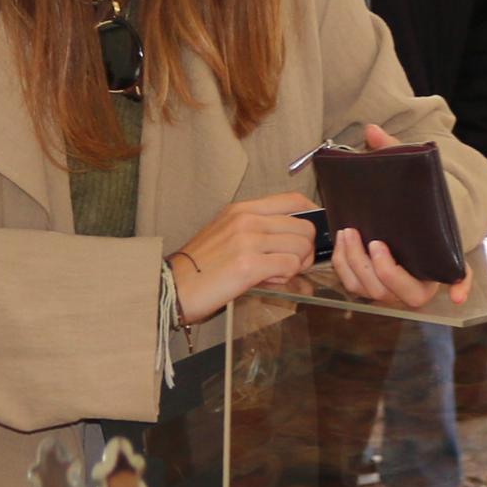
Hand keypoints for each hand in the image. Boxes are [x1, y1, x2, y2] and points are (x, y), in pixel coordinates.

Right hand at [168, 193, 324, 323]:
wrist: (174, 286)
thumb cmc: (200, 265)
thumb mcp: (227, 233)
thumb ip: (259, 229)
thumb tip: (296, 237)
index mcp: (242, 209)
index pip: (294, 200)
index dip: (312, 216)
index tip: (310, 234)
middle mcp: (247, 219)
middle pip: (304, 226)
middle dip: (305, 249)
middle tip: (292, 264)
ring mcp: (248, 240)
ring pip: (301, 246)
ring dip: (296, 265)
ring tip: (275, 273)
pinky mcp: (249, 265)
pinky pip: (290, 266)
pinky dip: (285, 276)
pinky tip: (268, 279)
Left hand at [316, 125, 466, 308]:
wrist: (393, 215)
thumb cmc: (408, 202)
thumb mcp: (406, 176)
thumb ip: (394, 152)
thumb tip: (371, 129)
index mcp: (441, 258)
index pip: (459, 275)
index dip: (461, 285)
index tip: (457, 294)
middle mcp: (420, 280)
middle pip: (405, 291)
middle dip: (385, 271)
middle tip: (373, 242)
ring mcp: (394, 288)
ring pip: (375, 291)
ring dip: (358, 266)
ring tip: (349, 234)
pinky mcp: (370, 286)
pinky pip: (355, 286)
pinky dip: (345, 268)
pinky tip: (342, 244)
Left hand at [323, 226, 461, 310]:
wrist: (425, 246)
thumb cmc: (438, 253)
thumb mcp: (456, 262)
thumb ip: (462, 277)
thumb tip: (458, 298)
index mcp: (417, 294)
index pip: (396, 286)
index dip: (383, 268)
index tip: (377, 243)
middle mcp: (395, 299)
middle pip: (371, 286)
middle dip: (357, 259)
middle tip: (353, 231)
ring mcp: (377, 293)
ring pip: (354, 284)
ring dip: (346, 258)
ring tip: (346, 232)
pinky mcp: (363, 286)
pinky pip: (346, 279)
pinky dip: (340, 260)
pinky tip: (341, 240)